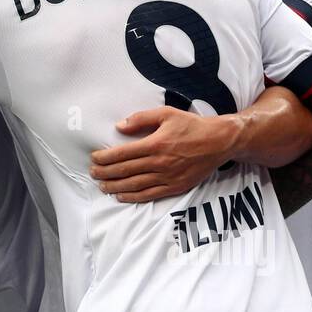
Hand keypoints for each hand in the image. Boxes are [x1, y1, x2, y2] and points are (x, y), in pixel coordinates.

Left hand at [90, 107, 236, 202]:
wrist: (219, 142)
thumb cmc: (192, 126)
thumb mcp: (166, 114)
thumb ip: (141, 119)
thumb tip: (119, 126)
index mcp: (155, 144)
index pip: (123, 154)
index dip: (105, 158)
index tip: (94, 159)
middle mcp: (159, 163)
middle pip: (126, 171)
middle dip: (106, 173)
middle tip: (93, 174)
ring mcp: (167, 177)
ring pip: (135, 185)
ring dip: (116, 187)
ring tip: (102, 186)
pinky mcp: (175, 187)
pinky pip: (150, 195)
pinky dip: (134, 197)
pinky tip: (122, 196)